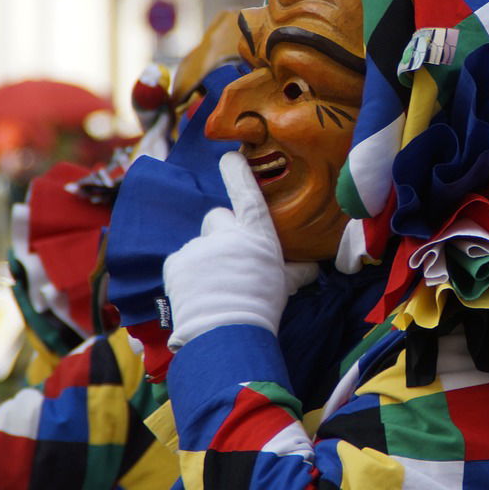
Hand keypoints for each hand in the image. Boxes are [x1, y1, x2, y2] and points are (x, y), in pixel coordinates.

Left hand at [163, 152, 316, 348]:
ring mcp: (199, 246)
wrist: (228, 332)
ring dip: (205, 258)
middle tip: (228, 260)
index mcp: (256, 233)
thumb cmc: (262, 306)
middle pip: (217, 217)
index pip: (246, 192)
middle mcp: (226, 232)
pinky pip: (181, 262)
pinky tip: (196, 295)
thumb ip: (295, 271)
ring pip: (200, 244)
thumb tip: (312, 267)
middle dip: (221, 233)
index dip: (238, 171)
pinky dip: (186, 274)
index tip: (231, 157)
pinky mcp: (176, 263)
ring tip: (213, 287)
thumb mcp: (284, 285)